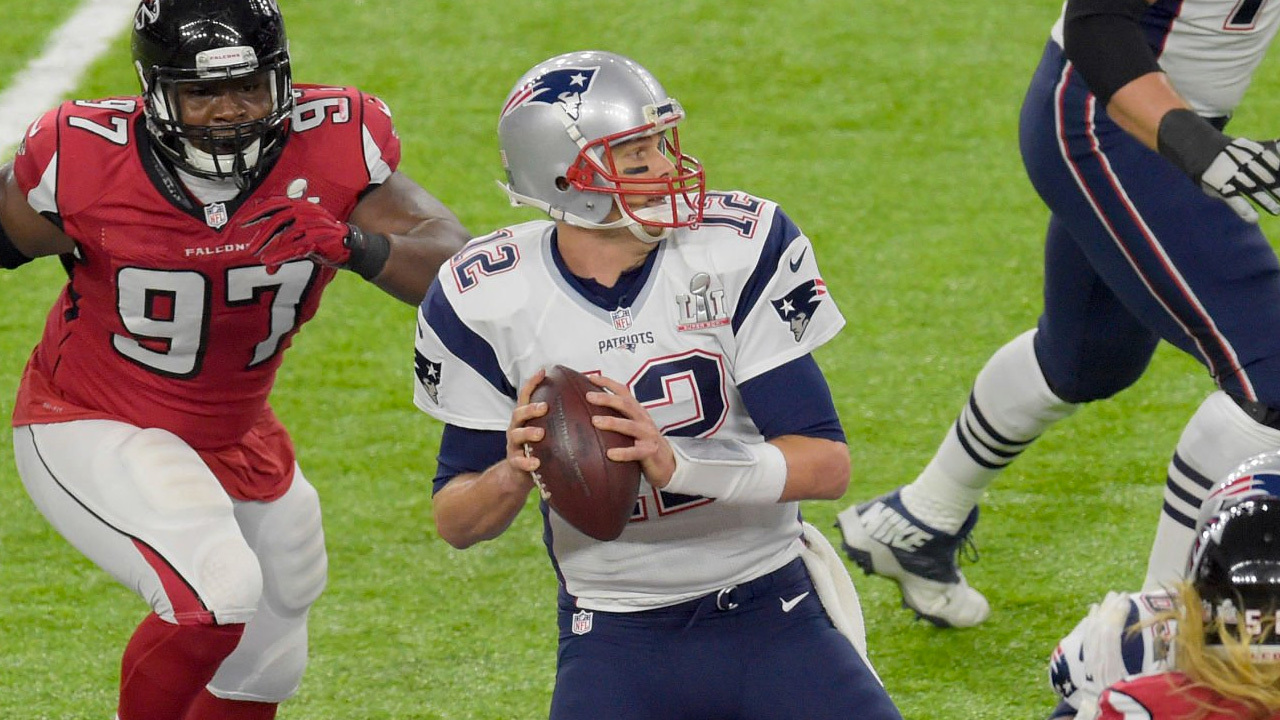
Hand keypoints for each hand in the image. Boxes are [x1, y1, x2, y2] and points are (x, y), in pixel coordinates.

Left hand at [243, 197, 351, 271]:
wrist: (351, 246)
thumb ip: (282, 240)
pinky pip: (295, 247)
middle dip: (261, 234)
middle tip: (250, 248)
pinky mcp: (318, 239)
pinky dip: (281, 255)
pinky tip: (270, 262)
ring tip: (260, 258)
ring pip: (285, 234)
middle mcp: (306, 211)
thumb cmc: (324, 240)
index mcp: (301, 205)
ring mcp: (313, 224)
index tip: (241, 222)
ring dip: (270, 247)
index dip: (256, 213)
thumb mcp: (301, 236)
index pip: (274, 204)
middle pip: (277, 220)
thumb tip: (263, 257)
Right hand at [509, 370, 548, 495]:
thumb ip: (558, 417)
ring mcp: (513, 445)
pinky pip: (519, 461)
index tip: (544, 371)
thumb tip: (585, 401)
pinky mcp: (514, 462)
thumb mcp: (547, 430)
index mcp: (525, 418)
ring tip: (541, 433)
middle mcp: (516, 428)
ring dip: (528, 433)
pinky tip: (536, 463)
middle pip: (518, 413)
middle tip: (545, 407)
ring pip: (516, 435)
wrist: (519, 475)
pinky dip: (527, 462)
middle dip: (531, 409)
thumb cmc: (539, 448)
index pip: (527, 396)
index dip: (533, 383)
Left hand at [583, 374, 676, 486]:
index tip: (590, 377)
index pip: (623, 392)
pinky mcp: (650, 452)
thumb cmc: (643, 443)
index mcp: (637, 411)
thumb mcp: (632, 426)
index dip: (608, 383)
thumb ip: (617, 418)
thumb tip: (586, 413)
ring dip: (612, 422)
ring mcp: (648, 435)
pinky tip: (610, 454)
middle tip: (589, 396)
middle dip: (607, 398)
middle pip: (625, 404)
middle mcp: (643, 419)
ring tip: (594, 421)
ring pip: (629, 426)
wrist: (667, 463)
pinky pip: (635, 452)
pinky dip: (623, 452)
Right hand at [1198, 137, 1279, 222]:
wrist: (1202, 152)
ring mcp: (1232, 175)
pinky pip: (1235, 200)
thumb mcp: (1252, 146)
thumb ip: (1272, 148)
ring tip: (1277, 210)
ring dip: (1268, 202)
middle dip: (1278, 189)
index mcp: (1255, 151)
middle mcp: (1244, 162)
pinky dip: (1245, 211)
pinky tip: (1254, 218)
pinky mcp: (1221, 187)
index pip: (1276, 164)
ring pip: (1254, 190)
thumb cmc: (1233, 153)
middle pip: (1267, 178)